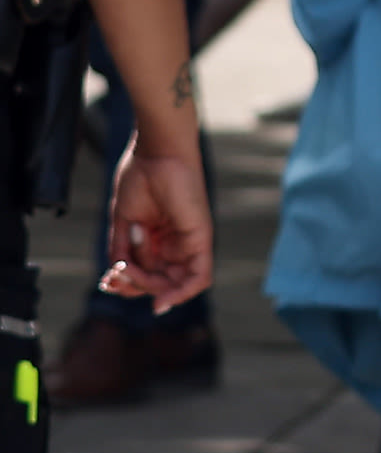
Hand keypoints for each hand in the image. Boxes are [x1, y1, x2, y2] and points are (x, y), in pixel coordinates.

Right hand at [95, 144, 210, 314]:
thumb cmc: (139, 178)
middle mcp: (175, 243)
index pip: (146, 274)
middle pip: (159, 282)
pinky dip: (182, 292)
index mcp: (157, 239)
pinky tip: (160, 299)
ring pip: (174, 283)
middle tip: (115, 275)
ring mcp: (189, 241)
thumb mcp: (123, 223)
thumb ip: (122, 252)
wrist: (155, 153)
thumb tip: (117, 281)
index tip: (108, 282)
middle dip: (135, 286)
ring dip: (147, 286)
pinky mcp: (201, 237)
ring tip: (124, 270)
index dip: (128, 284)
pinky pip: (200, 276)